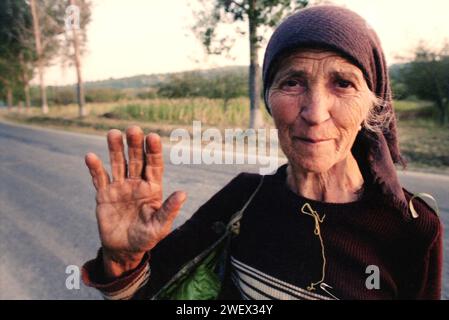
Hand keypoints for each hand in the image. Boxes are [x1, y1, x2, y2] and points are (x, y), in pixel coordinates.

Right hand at [85, 126, 185, 277]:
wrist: (124, 250)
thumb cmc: (146, 238)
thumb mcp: (160, 227)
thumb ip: (169, 210)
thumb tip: (183, 194)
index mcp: (153, 188)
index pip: (154, 165)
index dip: (154, 151)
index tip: (153, 136)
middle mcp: (136, 183)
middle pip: (135, 159)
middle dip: (135, 145)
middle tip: (133, 129)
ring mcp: (119, 187)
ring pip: (117, 163)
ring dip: (115, 149)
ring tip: (113, 133)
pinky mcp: (104, 195)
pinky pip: (99, 178)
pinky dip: (95, 168)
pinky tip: (90, 156)